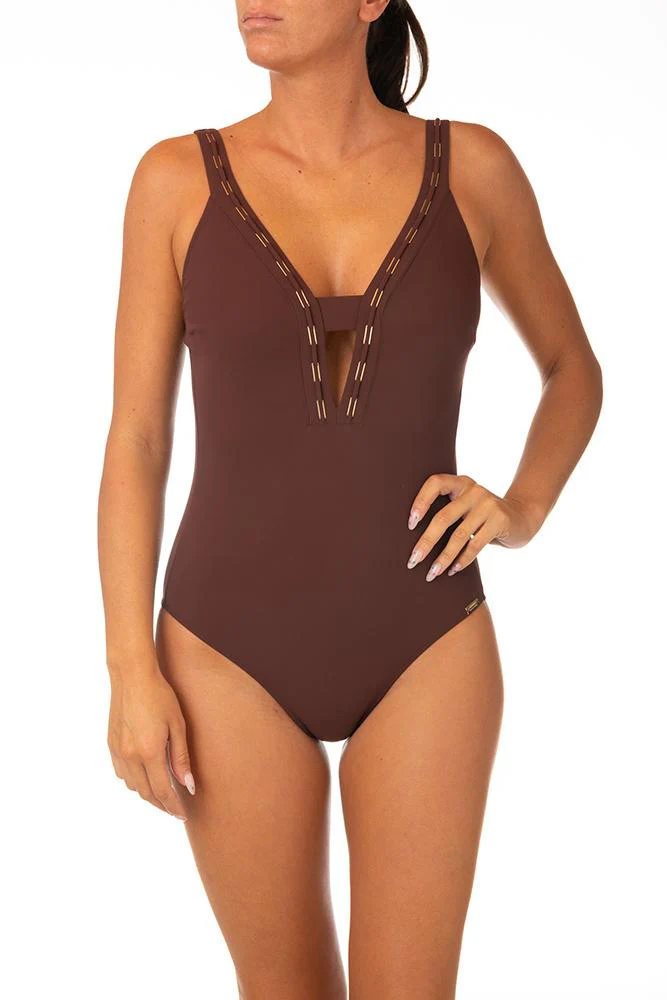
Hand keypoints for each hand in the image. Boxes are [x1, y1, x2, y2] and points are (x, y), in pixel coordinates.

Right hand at [107, 665, 195, 820]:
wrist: (132, 676)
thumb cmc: (160, 696)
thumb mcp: (177, 725)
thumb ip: (181, 757)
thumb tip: (188, 785)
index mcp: (149, 752)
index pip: (163, 791)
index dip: (173, 806)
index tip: (182, 814)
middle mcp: (130, 756)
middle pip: (146, 793)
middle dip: (161, 805)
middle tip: (174, 810)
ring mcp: (118, 751)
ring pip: (132, 785)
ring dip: (147, 793)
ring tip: (162, 794)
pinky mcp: (111, 744)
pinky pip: (122, 772)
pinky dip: (134, 780)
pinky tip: (144, 776)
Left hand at [406, 473, 541, 580]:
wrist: (522, 517)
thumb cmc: (484, 517)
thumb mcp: (467, 507)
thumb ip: (448, 513)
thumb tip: (417, 541)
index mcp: (460, 483)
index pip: (435, 483)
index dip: (420, 501)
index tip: (410, 524)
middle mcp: (473, 490)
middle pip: (443, 517)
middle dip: (426, 542)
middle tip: (413, 561)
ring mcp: (488, 504)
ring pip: (459, 535)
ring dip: (443, 557)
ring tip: (432, 573)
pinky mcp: (500, 519)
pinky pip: (476, 544)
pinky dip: (462, 560)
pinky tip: (453, 570)